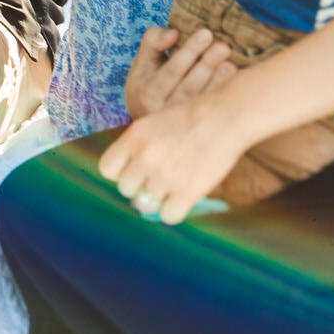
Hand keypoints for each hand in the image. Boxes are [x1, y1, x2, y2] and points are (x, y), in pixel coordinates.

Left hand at [99, 91, 248, 225]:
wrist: (226, 117)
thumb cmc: (193, 117)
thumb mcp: (156, 121)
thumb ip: (139, 146)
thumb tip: (131, 178)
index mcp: (134, 137)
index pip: (107, 170)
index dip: (121, 172)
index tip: (136, 169)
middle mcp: (145, 157)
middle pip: (126, 189)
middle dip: (141, 186)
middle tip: (160, 176)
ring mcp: (164, 176)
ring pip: (146, 204)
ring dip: (159, 198)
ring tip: (176, 183)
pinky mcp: (186, 192)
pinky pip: (168, 216)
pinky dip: (175, 210)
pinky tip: (185, 197)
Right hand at [123, 25, 237, 118]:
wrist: (146, 118)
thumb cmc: (147, 80)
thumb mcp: (143, 59)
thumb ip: (154, 41)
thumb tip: (173, 34)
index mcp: (146, 94)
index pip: (170, 72)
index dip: (188, 52)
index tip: (206, 33)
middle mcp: (161, 113)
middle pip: (187, 87)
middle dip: (206, 65)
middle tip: (223, 47)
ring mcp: (179, 125)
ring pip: (201, 102)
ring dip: (217, 81)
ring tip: (229, 63)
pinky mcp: (195, 129)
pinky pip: (211, 111)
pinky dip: (222, 94)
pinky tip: (232, 77)